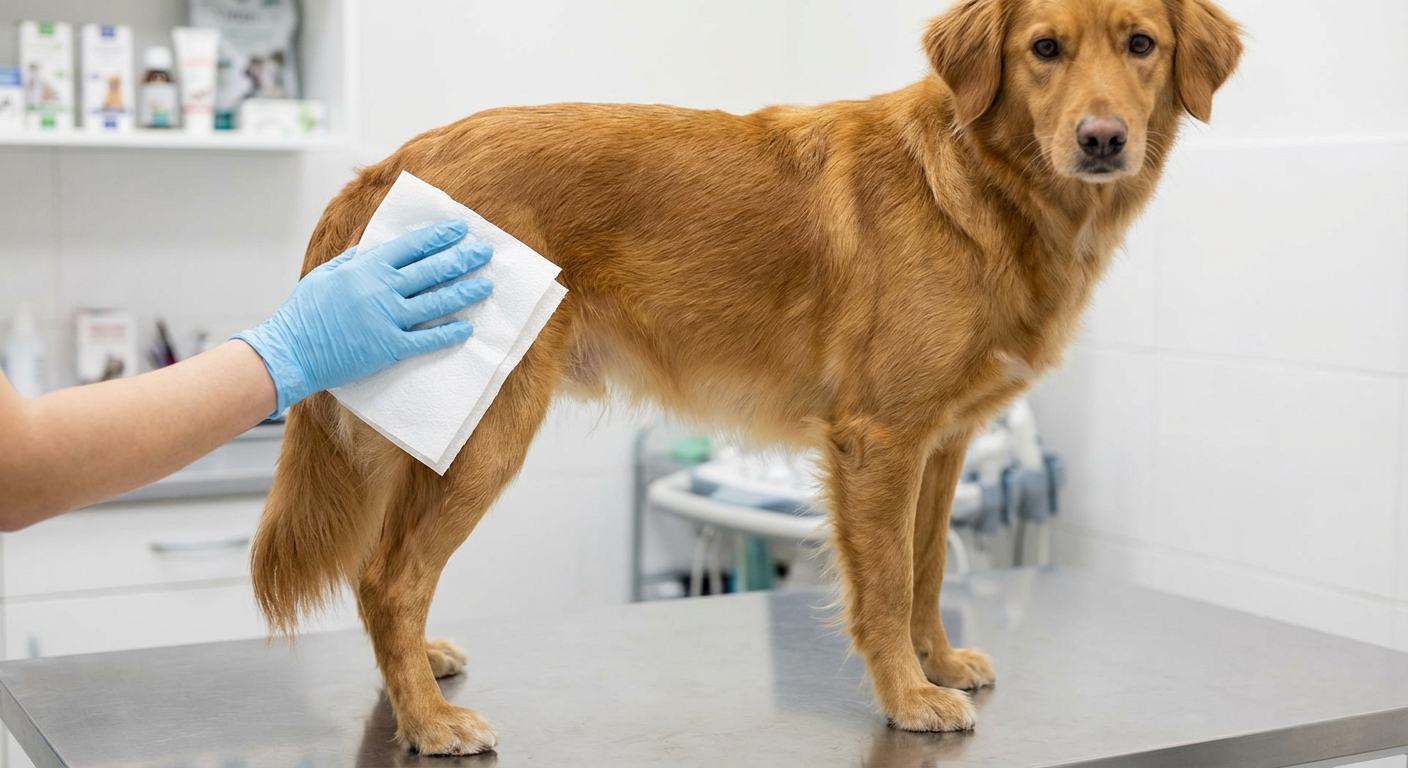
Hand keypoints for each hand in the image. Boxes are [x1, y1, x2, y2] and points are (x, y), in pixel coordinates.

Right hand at [235, 220, 492, 413]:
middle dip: (462, 259)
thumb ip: (355, 259)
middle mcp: (381, 289)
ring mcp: (386, 318)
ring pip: (435, 302)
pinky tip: (466, 328)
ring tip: (486, 286)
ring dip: (464, 292)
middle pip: (431, 270)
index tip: (460, 230)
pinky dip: (447, 333)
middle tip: (485, 253)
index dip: (438, 237)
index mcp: (366, 267)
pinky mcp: (388, 347)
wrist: (290, 351)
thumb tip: (375, 246)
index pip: (411, 246)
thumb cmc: (305, 313)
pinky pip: (425, 339)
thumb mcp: (327, 274)